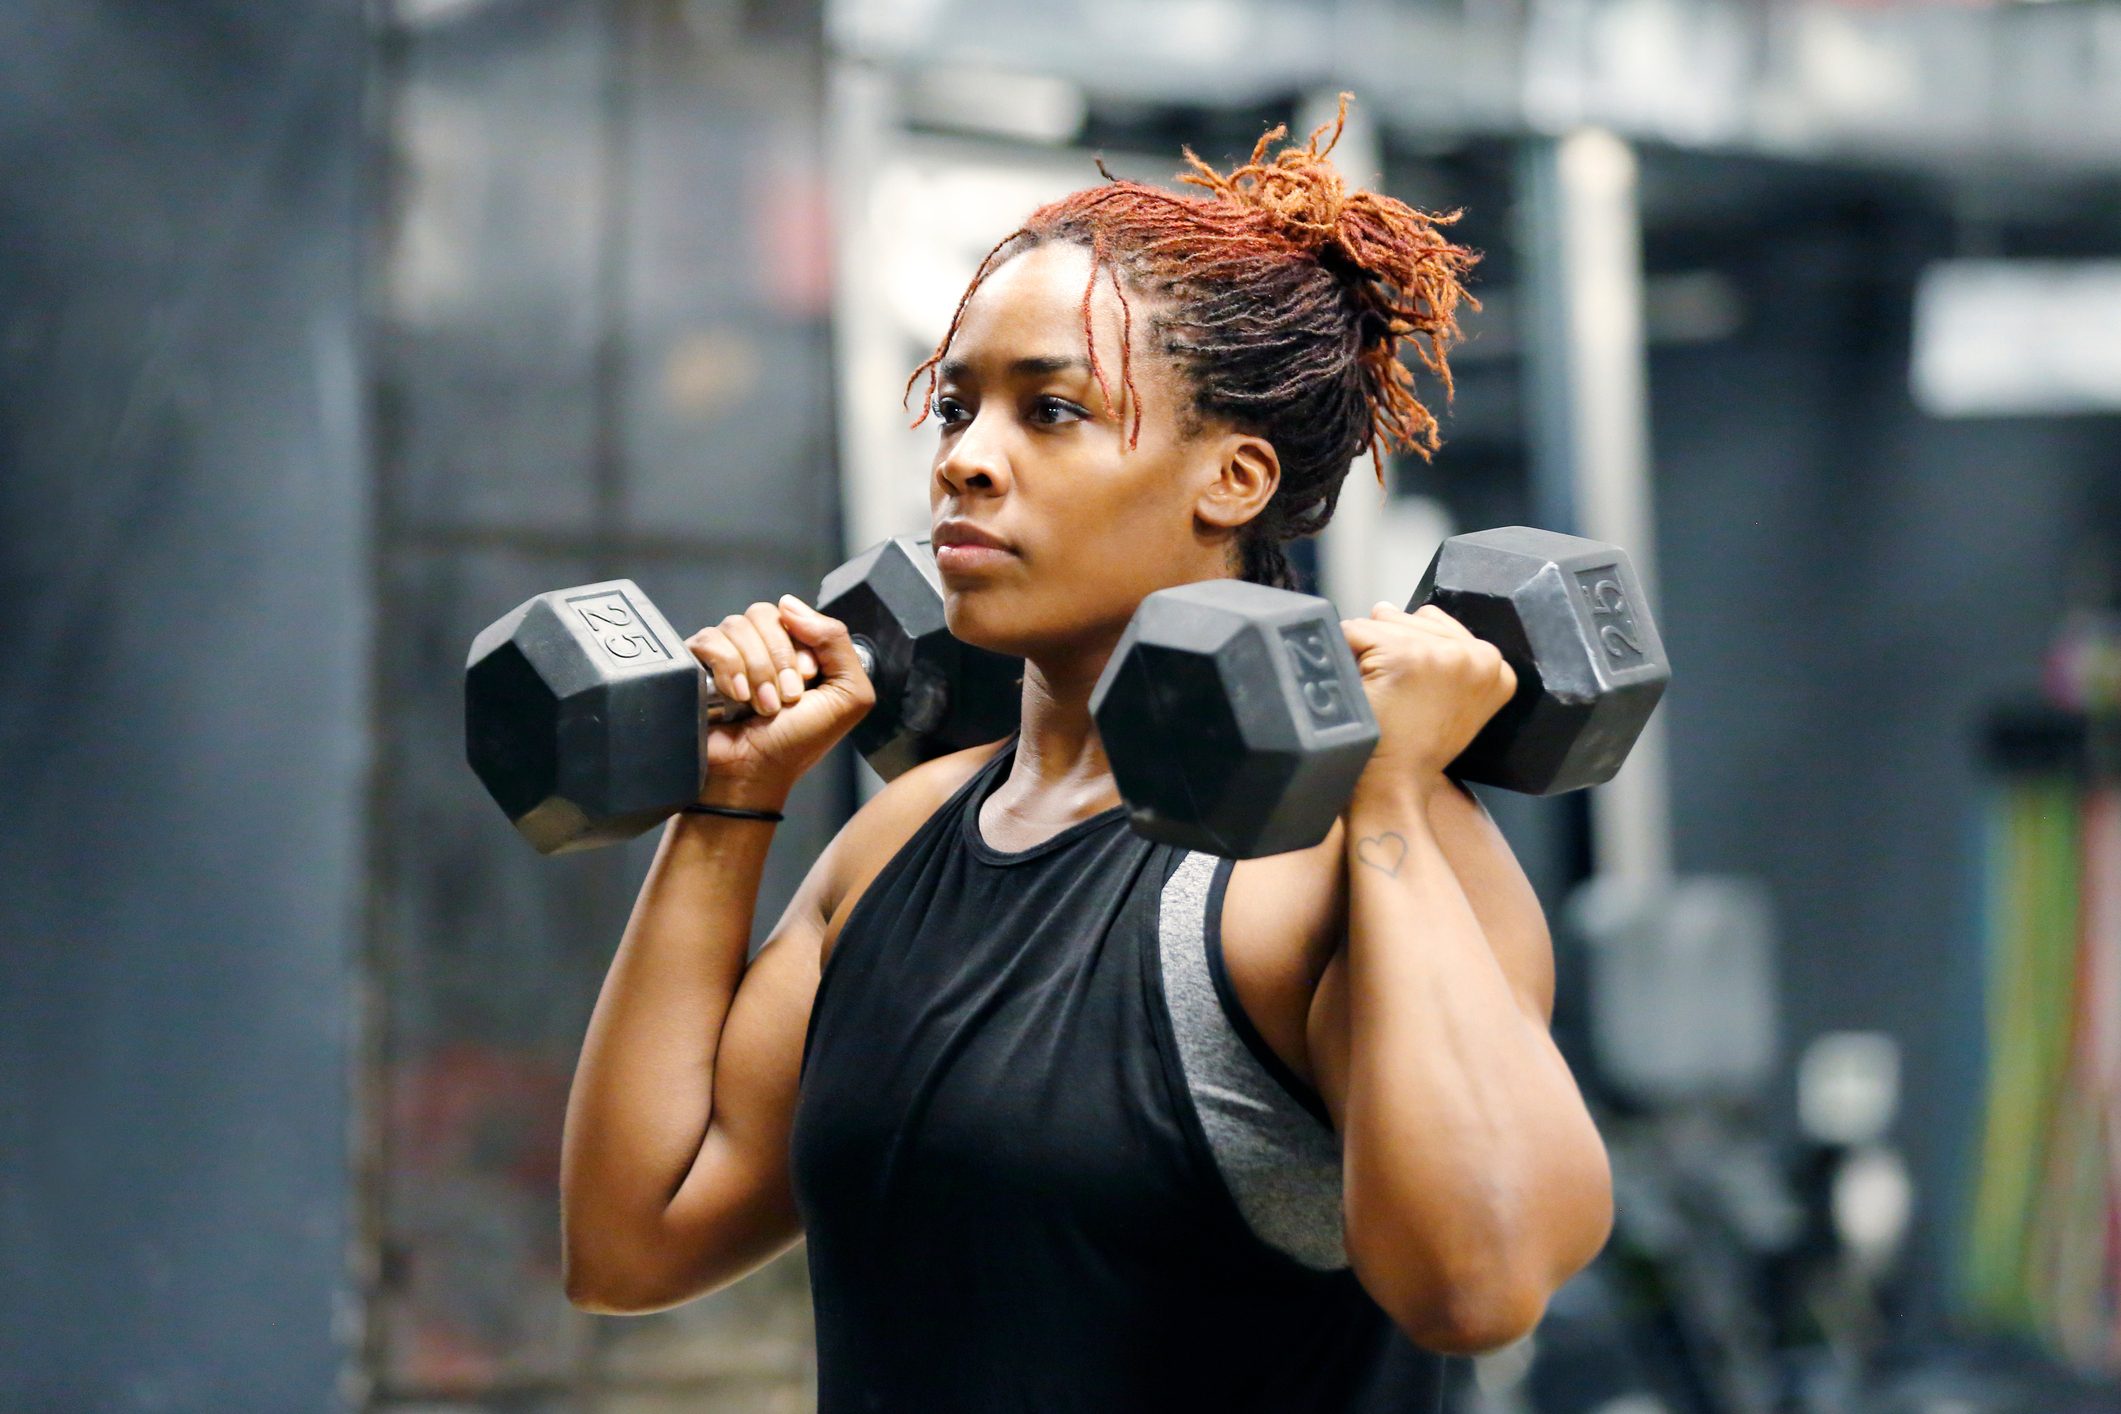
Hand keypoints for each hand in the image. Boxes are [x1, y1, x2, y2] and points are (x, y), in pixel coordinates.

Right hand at [683, 595, 876, 805]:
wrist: (752, 775)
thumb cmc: (797, 744)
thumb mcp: (848, 696)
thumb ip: (838, 642)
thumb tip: (791, 605)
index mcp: (797, 649)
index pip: (796, 615)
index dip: (802, 647)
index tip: (806, 683)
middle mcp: (762, 647)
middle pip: (765, 614)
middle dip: (778, 661)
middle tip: (784, 699)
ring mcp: (728, 653)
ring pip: (737, 625)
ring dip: (756, 670)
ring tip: (761, 706)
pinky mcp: (698, 662)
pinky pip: (710, 640)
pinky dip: (728, 668)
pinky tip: (735, 697)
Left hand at [1341, 602, 1517, 787]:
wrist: (1393, 789)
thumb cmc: (1412, 749)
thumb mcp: (1448, 699)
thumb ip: (1437, 653)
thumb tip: (1388, 606)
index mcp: (1497, 666)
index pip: (1434, 623)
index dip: (1407, 652)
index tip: (1409, 691)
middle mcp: (1480, 655)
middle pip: (1408, 617)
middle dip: (1386, 648)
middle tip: (1394, 699)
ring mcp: (1443, 654)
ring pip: (1380, 622)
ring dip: (1366, 654)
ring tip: (1382, 697)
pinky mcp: (1405, 655)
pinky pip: (1354, 631)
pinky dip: (1345, 658)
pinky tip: (1365, 693)